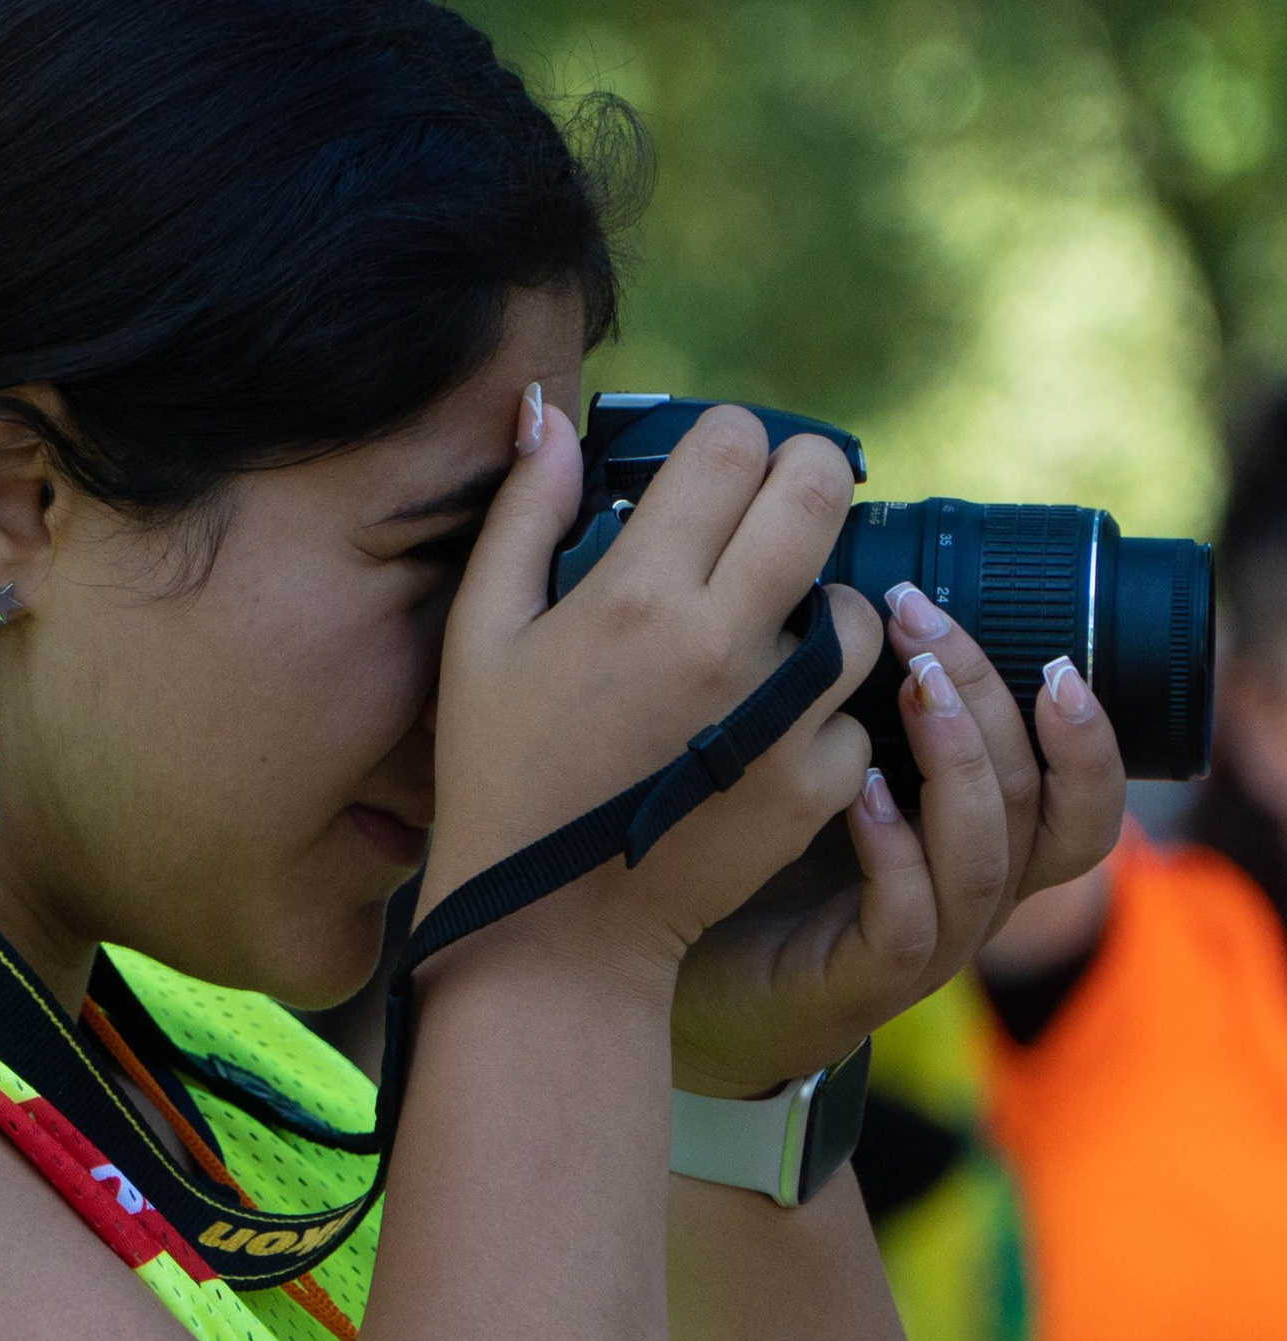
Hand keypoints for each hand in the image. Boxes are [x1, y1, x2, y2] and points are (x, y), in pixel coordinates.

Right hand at [426, 396, 878, 973]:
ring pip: (861, 608)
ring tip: (776, 628)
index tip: (718, 464)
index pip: (734, 446)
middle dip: (807, 479)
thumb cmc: (499, 773)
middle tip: (779, 506)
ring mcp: (779, 717)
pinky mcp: (815, 784)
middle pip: (821, 494)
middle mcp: (720, 641)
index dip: (732, 438)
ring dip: (826, 604)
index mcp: (636, 591)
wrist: (547, 927)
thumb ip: (520, 514)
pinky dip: (825, 715)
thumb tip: (546, 413)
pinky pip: (857, 713)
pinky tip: (772, 726)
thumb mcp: (479, 634)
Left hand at [671, 584, 1127, 1096]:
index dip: (1090, 737)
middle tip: (927, 624)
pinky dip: (893, 851)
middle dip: (993, 704)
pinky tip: (860, 789)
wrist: (675, 980)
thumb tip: (861, 574)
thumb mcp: (819, 764)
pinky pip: (906, 922)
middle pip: (1036, 806)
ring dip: (959, 764)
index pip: (1079, 799)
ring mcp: (921, 942)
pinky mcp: (859, 983)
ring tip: (912, 688)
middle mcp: (969, 894)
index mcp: (977, 843)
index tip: (1054, 651)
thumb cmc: (750, 859)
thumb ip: (857, 695)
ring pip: (986, 861)